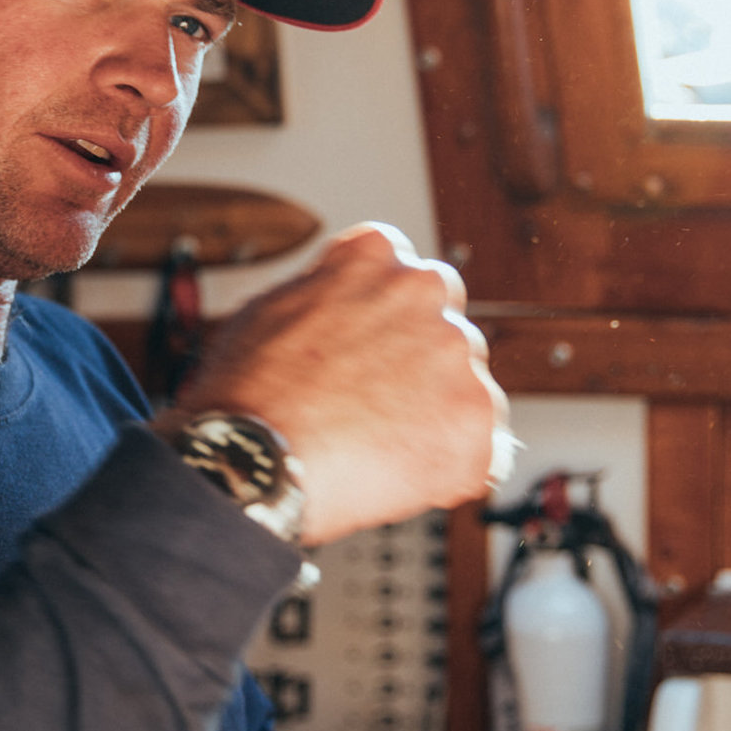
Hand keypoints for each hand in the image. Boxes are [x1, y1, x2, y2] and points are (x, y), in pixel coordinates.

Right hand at [173, 222, 507, 544]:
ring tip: (379, 448)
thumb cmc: (246, 391)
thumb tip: (340, 301)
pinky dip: (452, 464)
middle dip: (421, 364)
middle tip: (379, 405)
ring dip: (438, 414)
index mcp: (376, 255)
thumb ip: (325, 292)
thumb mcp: (270, 307)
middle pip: (446, 328)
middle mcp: (426, 292)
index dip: (387, 320)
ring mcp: (457, 356)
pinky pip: (484, 446)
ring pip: (468, 387)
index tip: (373, 349)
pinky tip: (403, 475)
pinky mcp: (476, 421)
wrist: (252, 460)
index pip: (406, 274)